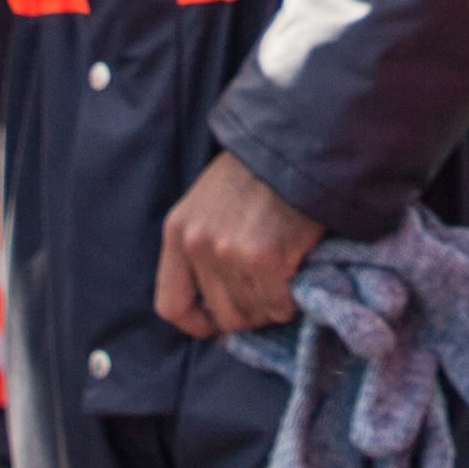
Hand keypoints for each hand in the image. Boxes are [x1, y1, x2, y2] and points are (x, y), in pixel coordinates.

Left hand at [150, 150, 324, 339]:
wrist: (295, 145)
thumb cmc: (256, 174)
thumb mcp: (208, 203)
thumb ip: (202, 246)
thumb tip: (213, 305)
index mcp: (177, 231)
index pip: (171, 305)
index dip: (197, 323)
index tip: (218, 323)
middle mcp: (197, 244)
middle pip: (221, 316)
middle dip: (247, 314)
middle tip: (267, 295)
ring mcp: (230, 253)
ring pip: (252, 314)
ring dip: (272, 306)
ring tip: (283, 279)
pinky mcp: (266, 258)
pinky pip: (279, 306)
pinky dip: (292, 301)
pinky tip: (297, 275)